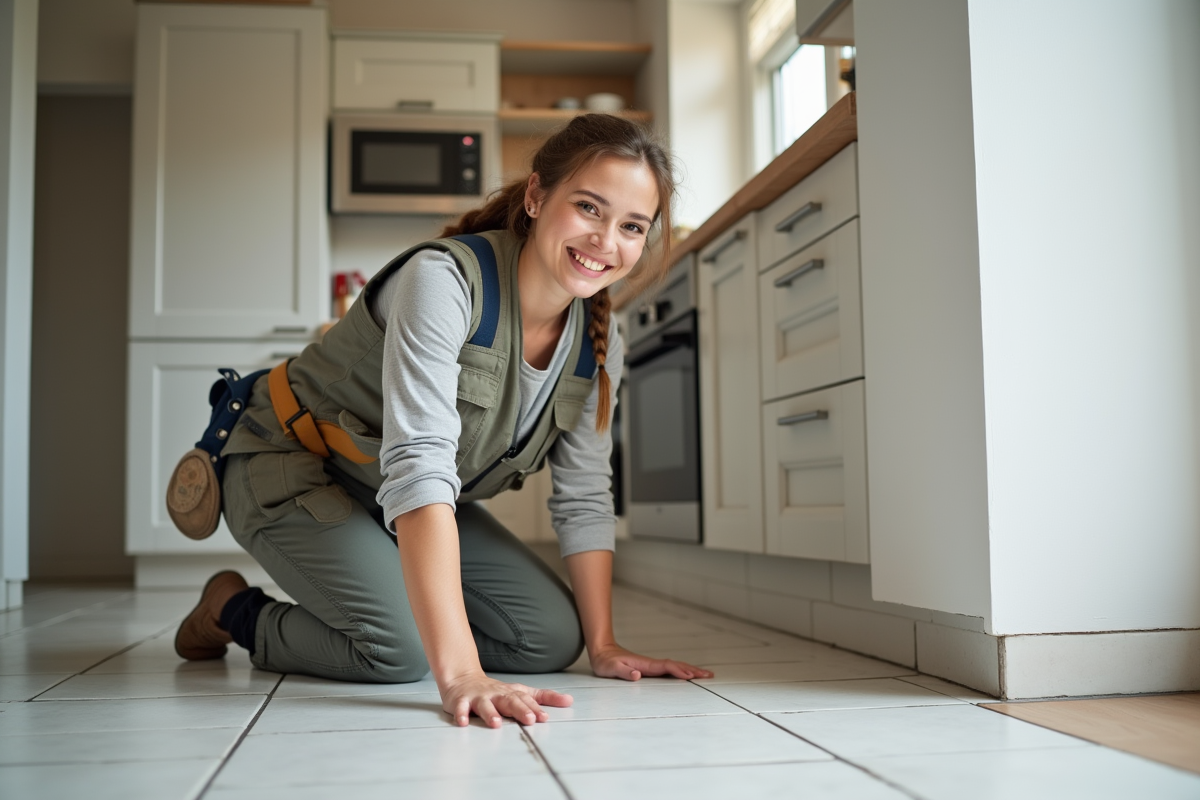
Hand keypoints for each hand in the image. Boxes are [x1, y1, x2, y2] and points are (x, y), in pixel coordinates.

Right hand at [440, 672, 572, 727]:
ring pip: (485, 705)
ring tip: (496, 724)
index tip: (544, 718)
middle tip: (529, 720)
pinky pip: (460, 708)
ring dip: (490, 714)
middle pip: (509, 701)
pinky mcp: (461, 701)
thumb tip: (569, 701)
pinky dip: (461, 714)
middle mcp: (496, 694)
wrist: (463, 679)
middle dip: (519, 710)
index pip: (525, 700)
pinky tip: (463, 722)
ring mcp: (478, 697)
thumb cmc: (496, 691)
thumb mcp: (520, 692)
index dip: (535, 709)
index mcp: (511, 693)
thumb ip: (544, 697)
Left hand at [589, 644, 714, 680]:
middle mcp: (651, 664)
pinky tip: (687, 675)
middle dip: (692, 670)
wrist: (602, 651)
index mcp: (644, 664)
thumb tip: (637, 675)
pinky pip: (670, 670)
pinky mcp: (650, 669)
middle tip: (709, 675)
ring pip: (675, 667)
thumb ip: (623, 671)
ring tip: (706, 675)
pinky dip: (682, 671)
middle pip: (676, 665)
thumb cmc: (605, 662)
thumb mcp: (610, 668)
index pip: (666, 666)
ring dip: (691, 670)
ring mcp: (651, 666)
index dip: (678, 670)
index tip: (691, 676)